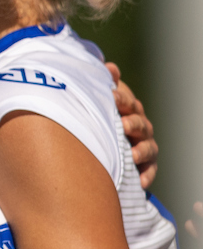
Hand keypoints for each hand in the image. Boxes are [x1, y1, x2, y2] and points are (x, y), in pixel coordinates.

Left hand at [107, 63, 157, 188]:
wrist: (99, 142)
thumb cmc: (100, 116)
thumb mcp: (100, 100)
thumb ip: (105, 84)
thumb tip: (109, 66)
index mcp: (129, 110)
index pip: (128, 103)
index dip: (121, 99)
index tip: (112, 96)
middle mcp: (139, 128)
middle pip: (140, 125)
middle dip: (133, 124)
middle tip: (122, 125)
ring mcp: (143, 146)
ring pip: (147, 148)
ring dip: (141, 151)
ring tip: (132, 154)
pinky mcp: (144, 166)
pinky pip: (149, 171)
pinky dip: (146, 176)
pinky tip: (140, 181)